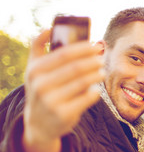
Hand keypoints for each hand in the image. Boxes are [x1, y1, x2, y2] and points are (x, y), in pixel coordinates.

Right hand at [22, 30, 103, 151]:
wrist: (38, 123)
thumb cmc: (41, 89)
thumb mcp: (34, 69)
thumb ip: (38, 47)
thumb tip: (50, 27)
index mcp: (35, 70)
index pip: (64, 53)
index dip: (83, 48)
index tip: (96, 44)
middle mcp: (41, 85)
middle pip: (76, 67)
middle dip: (93, 60)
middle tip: (102, 58)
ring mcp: (51, 101)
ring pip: (84, 82)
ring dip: (97, 74)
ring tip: (102, 71)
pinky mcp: (64, 114)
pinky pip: (87, 98)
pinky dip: (95, 92)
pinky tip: (96, 89)